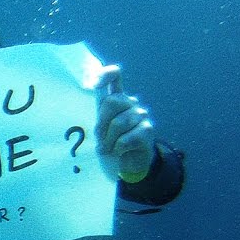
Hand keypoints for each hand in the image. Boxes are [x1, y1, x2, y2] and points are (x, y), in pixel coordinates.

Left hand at [95, 66, 154, 182]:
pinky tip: (120, 151)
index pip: (114, 77)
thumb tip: (91, 89)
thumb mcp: (98, 127)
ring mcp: (141, 115)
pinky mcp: (148, 129)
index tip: (94, 82)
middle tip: (99, 139)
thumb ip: (95, 110)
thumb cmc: (108, 144)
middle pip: (112, 102)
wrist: (125, 164)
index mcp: (116, 99)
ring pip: (119, 123)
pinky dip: (118, 148)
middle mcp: (130, 103)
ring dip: (108, 141)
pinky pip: (126, 138)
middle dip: (101, 124)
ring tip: (107, 149)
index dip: (106, 75)